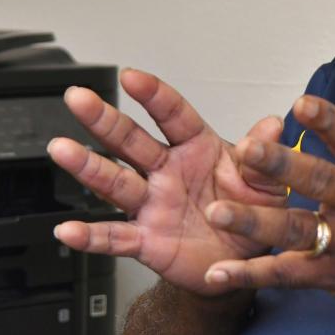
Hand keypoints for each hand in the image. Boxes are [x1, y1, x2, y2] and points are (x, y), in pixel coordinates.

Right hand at [47, 68, 288, 294]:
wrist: (243, 258)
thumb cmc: (252, 210)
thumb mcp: (267, 182)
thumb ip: (264, 156)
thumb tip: (273, 126)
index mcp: (198, 148)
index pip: (173, 115)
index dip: (153, 96)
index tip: (132, 77)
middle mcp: (168, 171)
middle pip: (132, 141)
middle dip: (105, 120)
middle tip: (78, 97)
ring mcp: (153, 204)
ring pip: (115, 182)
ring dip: (88, 166)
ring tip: (61, 149)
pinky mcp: (147, 240)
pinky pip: (114, 237)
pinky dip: (90, 236)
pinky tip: (67, 230)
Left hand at [200, 76, 334, 331]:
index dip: (329, 120)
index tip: (302, 103)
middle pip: (321, 181)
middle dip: (281, 166)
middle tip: (245, 149)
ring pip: (299, 229)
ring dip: (256, 221)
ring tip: (218, 210)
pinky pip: (290, 274)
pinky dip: (253, 275)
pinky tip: (220, 273)